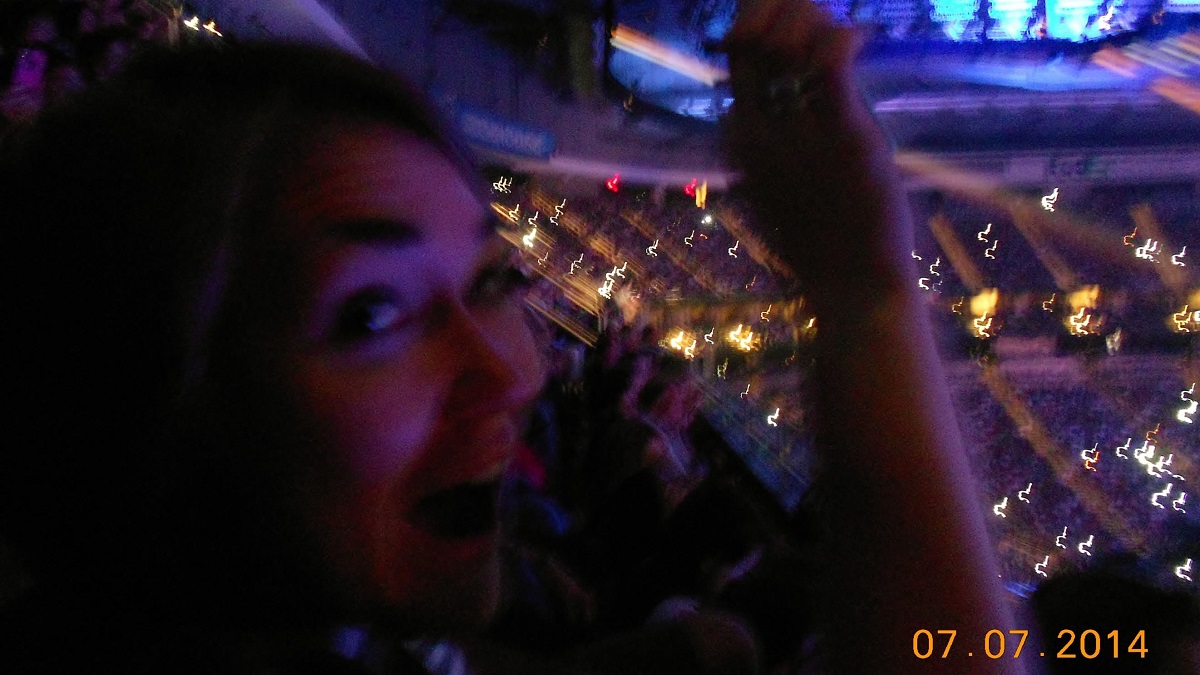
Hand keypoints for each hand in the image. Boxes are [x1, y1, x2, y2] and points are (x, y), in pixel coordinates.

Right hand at [725, 0, 911, 304]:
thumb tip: (768, 112)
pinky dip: (841, 38)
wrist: (850, 283)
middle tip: (815, 14)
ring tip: (842, 36)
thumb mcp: (774, 188)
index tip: (788, 17)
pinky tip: (856, 38)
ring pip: (790, 42)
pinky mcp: (844, 133)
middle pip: (756, 38)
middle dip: (782, 9)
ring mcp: (798, 128)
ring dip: (813, 19)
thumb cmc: (817, 244)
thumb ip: (769, 144)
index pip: (739, 56)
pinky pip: (831, 63)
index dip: (760, 21)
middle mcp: (759, 126)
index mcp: (742, 136)